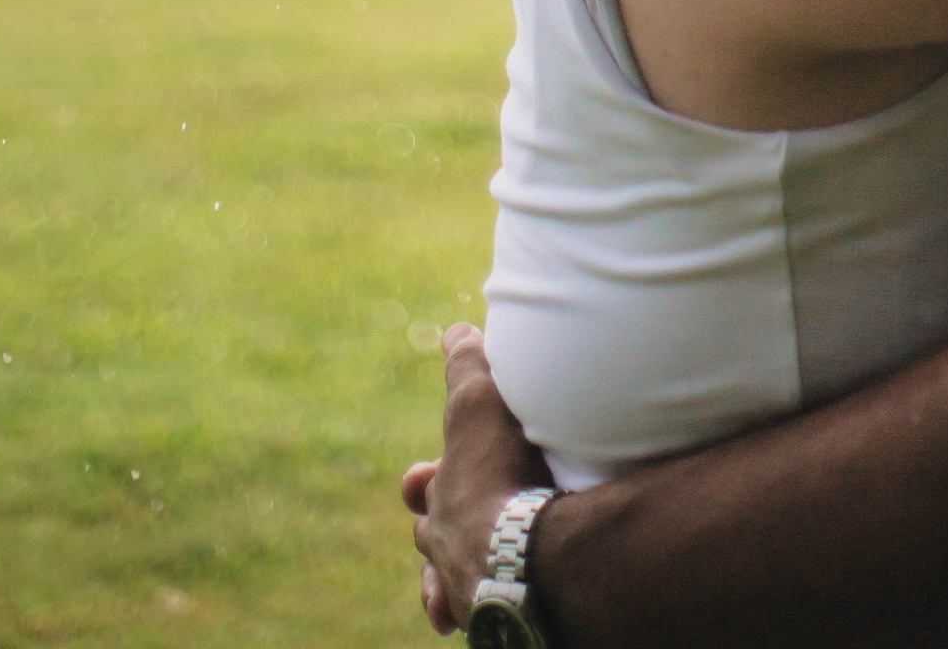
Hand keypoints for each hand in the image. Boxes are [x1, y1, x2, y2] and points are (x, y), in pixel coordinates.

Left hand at [403, 326, 549, 632]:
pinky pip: (470, 617)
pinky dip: (470, 606)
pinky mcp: (492, 618)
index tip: (423, 473)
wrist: (524, 554)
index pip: (425, 484)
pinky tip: (482, 602)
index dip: (428, 476)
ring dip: (454, 571)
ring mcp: (466, 586)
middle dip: (441, 524)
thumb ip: (467, 365)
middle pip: (431, 535)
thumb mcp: (481, 401)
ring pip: (446, 581)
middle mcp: (447, 545)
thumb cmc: (502, 472)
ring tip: (471, 567)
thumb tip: (455, 331)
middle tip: (460, 517)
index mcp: (443, 495)